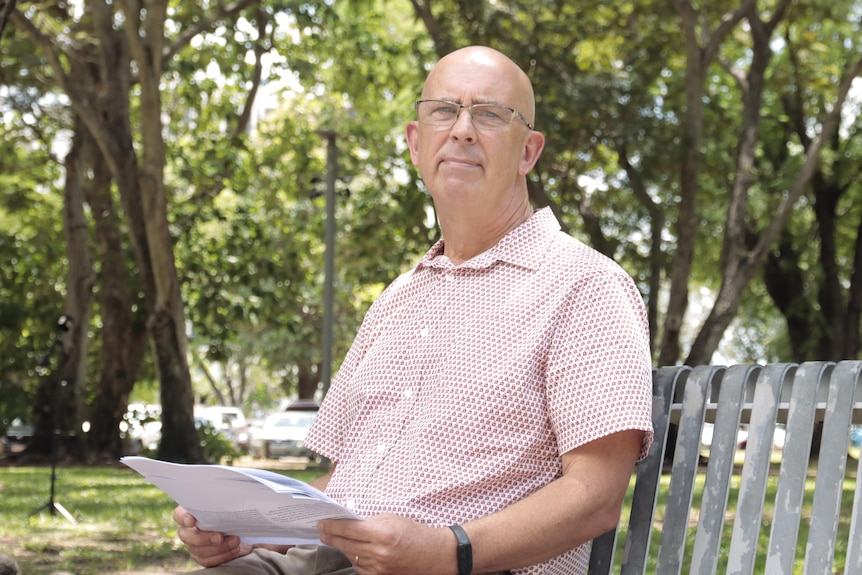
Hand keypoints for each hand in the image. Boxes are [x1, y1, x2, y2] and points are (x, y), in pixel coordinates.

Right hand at [173, 505, 252, 566]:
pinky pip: (208, 561)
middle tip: (219, 537)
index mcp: (190, 512)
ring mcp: (193, 545)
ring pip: (198, 551)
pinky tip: (234, 550)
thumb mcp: (229, 503)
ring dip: (218, 548)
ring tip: (235, 541)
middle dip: (203, 538)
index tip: (192, 520)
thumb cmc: (232, 511)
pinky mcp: (203, 557)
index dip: (183, 518)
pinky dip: (222, 556)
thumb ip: (224, 501)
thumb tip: (233, 494)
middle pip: (186, 536)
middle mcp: (188, 530)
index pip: (179, 514)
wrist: (241, 527)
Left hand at [317, 514, 455, 574]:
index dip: (331, 526)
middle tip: (322, 531)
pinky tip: (356, 552)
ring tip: (337, 540)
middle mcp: (378, 553)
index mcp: (381, 533)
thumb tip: (349, 523)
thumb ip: (369, 522)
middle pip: (345, 545)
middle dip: (331, 537)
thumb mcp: (391, 519)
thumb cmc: (413, 533)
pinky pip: (360, 568)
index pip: (347, 529)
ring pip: (351, 557)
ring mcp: (379, 568)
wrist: (433, 554)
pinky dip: (356, 559)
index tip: (321, 523)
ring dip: (343, 548)